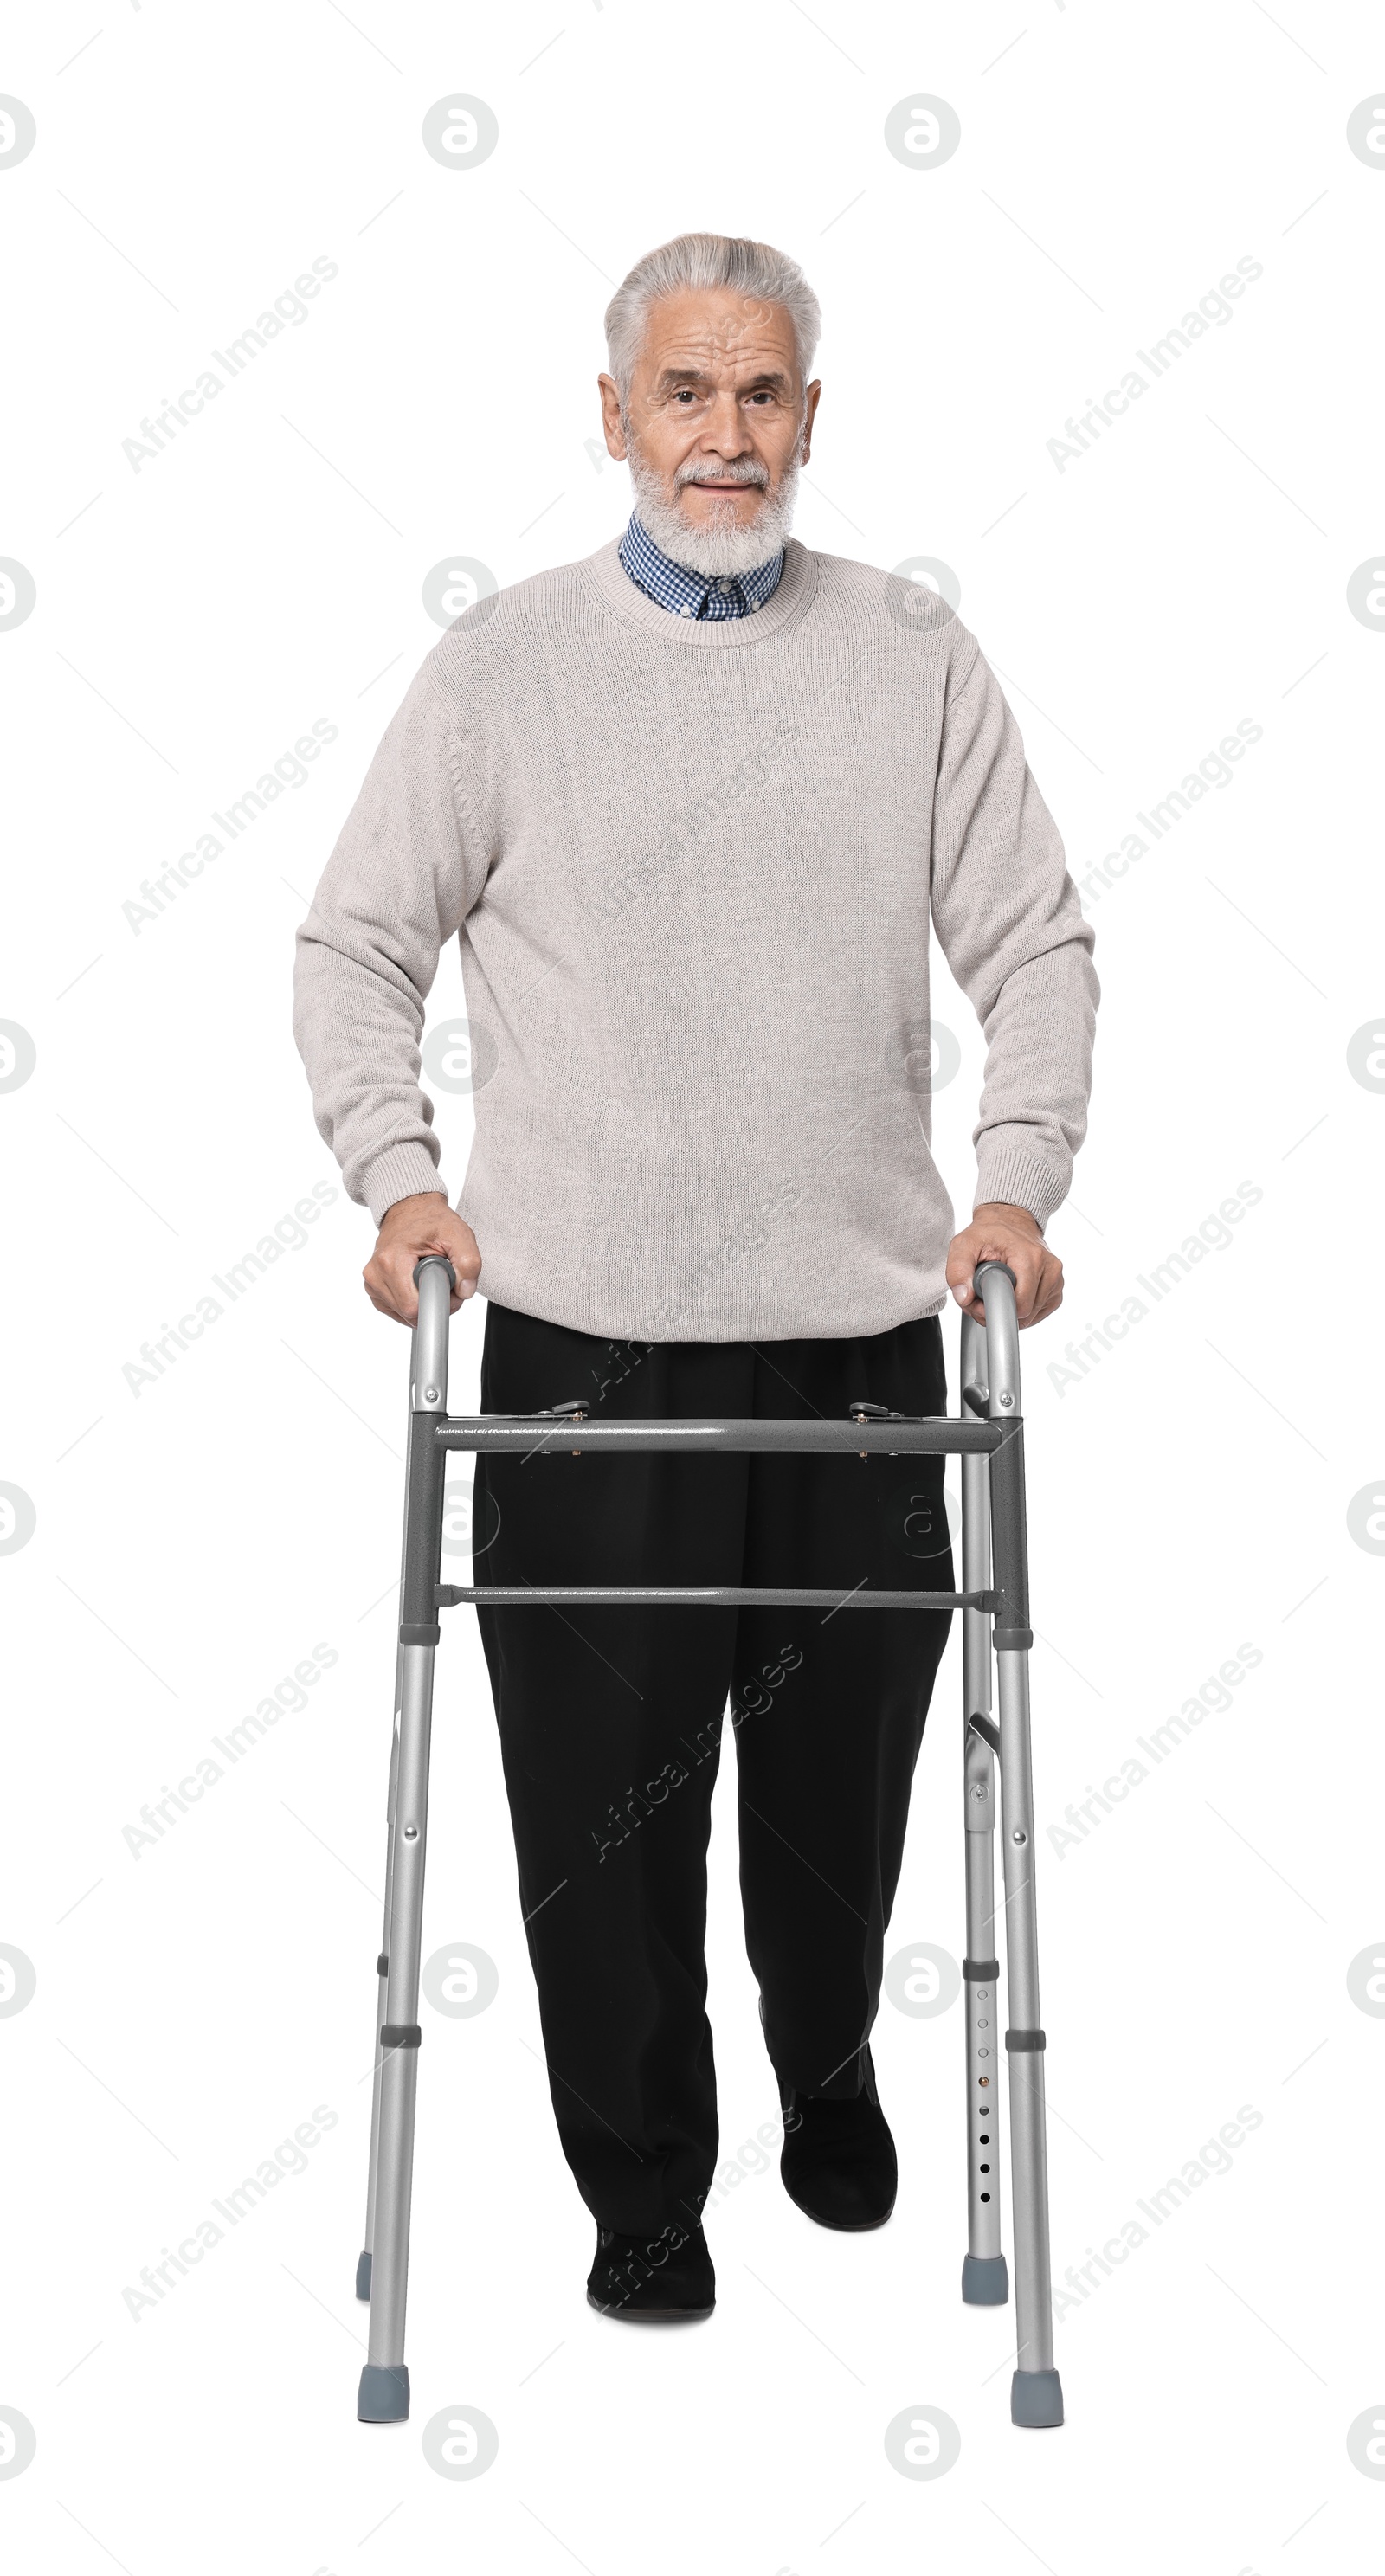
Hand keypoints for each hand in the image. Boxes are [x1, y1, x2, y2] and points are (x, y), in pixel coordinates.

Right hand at [363, 1192, 480, 1325]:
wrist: (409, 1210)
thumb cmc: (431, 1221)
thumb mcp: (459, 1234)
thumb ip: (469, 1263)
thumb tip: (464, 1291)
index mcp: (392, 1260)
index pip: (413, 1307)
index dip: (437, 1304)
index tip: (447, 1289)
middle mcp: (376, 1273)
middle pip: (410, 1313)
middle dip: (432, 1302)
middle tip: (441, 1278)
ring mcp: (371, 1283)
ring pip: (403, 1315)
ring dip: (422, 1302)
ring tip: (427, 1276)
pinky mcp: (373, 1289)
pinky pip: (396, 1310)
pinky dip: (411, 1301)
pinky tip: (416, 1282)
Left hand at [945, 1202, 1062, 1329]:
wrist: (1010, 1222)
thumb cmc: (989, 1233)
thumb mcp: (964, 1244)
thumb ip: (958, 1271)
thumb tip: (965, 1298)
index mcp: (1030, 1257)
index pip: (1019, 1305)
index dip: (995, 1310)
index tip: (981, 1302)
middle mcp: (1049, 1268)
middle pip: (1024, 1314)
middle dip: (1001, 1311)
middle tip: (985, 1294)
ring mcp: (1056, 1279)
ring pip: (1031, 1316)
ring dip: (1011, 1310)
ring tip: (999, 1289)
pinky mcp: (1057, 1288)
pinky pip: (1039, 1312)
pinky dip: (1023, 1309)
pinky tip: (1013, 1292)